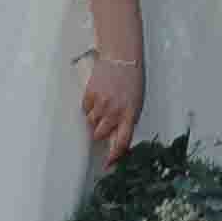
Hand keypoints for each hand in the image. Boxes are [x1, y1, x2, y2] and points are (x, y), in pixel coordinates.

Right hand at [76, 42, 140, 160]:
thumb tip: (117, 138)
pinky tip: (98, 94)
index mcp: (130, 113)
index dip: (114, 156)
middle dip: (101, 132)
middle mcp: (115, 111)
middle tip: (105, 121)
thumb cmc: (131, 78)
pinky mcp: (90, 95)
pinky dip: (90, 106)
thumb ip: (127, 120)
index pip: (122, 142)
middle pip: (100, 135)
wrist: (122, 56)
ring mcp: (101, 103)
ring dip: (95, 118)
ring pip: (91, 123)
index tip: (108, 163)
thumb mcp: (136, 102)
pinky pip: (85, 109)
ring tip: (104, 103)